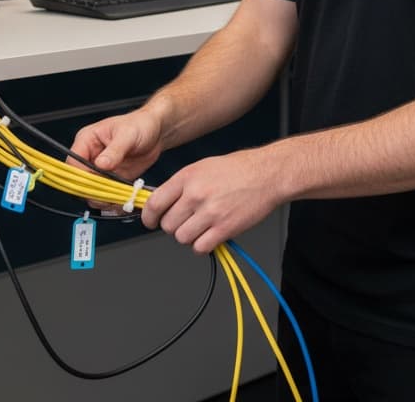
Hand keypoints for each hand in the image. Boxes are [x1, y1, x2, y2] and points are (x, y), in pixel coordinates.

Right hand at [67, 108, 164, 208]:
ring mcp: (100, 169)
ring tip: (117, 198)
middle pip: (79, 181)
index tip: (93, 185)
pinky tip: (122, 200)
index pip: (73, 163)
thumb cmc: (140, 124)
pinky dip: (112, 200)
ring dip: (102, 198)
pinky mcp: (111, 179)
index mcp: (87, 140)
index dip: (80, 176)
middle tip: (107, 196)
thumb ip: (114, 150)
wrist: (155, 132)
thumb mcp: (127, 135)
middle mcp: (90, 156)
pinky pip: (105, 195)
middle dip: (91, 191)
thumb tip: (101, 164)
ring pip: (91, 191)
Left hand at [141, 149, 283, 254]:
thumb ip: (181, 185)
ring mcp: (209, 213)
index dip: (148, 216)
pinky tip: (209, 235)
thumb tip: (162, 201)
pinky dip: (202, 246)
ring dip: (188, 236)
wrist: (266, 174)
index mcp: (187, 177)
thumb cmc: (236, 169)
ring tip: (200, 227)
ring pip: (182, 238)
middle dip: (173, 226)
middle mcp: (195, 195)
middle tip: (184, 221)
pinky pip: (200, 248)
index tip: (150, 221)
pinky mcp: (224, 228)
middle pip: (167, 225)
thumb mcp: (202, 167)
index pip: (155, 203)